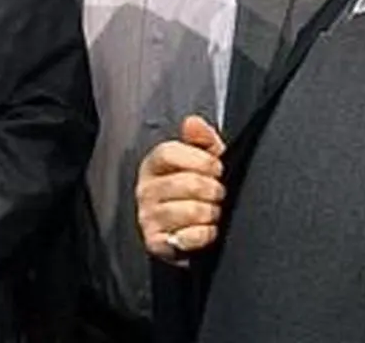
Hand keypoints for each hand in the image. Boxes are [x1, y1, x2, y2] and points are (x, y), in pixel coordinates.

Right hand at [136, 115, 226, 264]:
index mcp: (153, 165)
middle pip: (185, 182)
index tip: (217, 168)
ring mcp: (147, 217)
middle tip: (219, 194)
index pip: (169, 152)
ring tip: (213, 213)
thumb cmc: (193, 194)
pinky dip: (205, 235)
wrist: (184, 236)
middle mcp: (145, 190)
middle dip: (213, 189)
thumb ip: (201, 139)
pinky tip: (206, 231)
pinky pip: (189, 237)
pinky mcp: (155, 243)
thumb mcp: (201, 162)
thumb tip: (193, 122)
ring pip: (190, 210)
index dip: (199, 160)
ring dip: (211, 213)